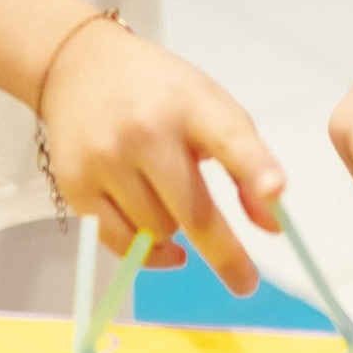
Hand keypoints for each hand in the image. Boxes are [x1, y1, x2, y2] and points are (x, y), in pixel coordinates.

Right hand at [38, 13, 285, 292]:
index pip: (230, 137)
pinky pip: (122, 244)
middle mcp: (146, 130)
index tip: (276, 191)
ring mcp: (107, 159)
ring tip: (171, 200)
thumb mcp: (209, 107)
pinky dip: (150, 253)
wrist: (81, 68)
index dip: (255, 167)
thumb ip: (246, 163)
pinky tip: (165, 246)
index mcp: (191, 103)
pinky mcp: (77, 185)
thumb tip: (273, 228)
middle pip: (193, 210)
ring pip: (159, 231)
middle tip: (246, 283)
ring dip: (176, 233)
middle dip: (225, 255)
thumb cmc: (160, 94)